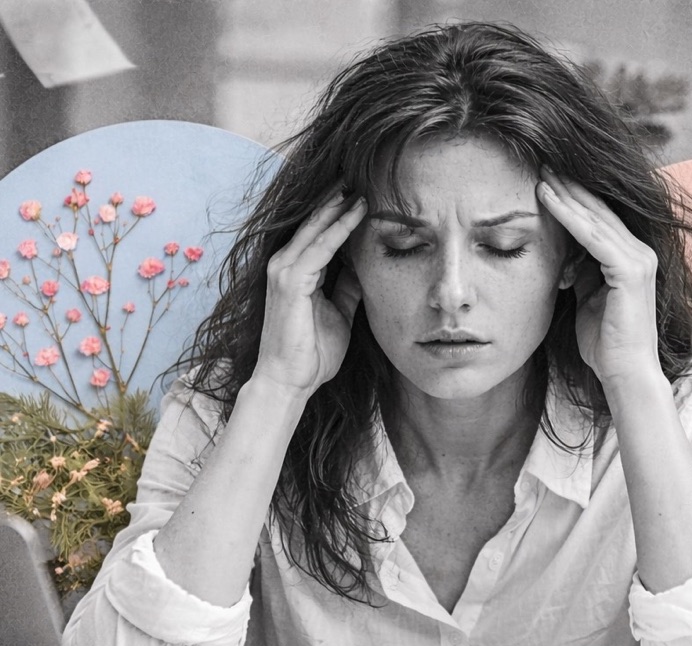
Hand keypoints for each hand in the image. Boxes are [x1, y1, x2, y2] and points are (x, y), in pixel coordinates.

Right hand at [253, 188, 367, 396]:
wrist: (290, 380)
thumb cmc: (312, 352)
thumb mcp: (339, 313)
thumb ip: (347, 288)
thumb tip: (364, 268)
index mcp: (296, 272)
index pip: (319, 233)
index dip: (339, 213)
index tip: (364, 194)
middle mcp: (285, 264)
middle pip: (314, 222)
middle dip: (337, 200)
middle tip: (362, 175)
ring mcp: (284, 270)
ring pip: (316, 228)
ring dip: (339, 206)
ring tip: (362, 186)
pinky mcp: (290, 281)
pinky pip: (320, 248)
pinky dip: (339, 230)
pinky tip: (356, 214)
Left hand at [537, 170, 658, 384]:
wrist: (624, 373)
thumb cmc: (605, 344)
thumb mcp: (587, 299)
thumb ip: (581, 274)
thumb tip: (563, 259)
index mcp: (631, 259)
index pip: (599, 219)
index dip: (572, 197)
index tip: (545, 178)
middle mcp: (640, 253)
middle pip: (598, 210)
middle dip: (569, 186)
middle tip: (540, 162)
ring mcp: (639, 259)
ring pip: (595, 218)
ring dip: (565, 194)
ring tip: (540, 173)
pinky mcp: (630, 270)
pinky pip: (593, 236)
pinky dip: (569, 217)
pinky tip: (548, 199)